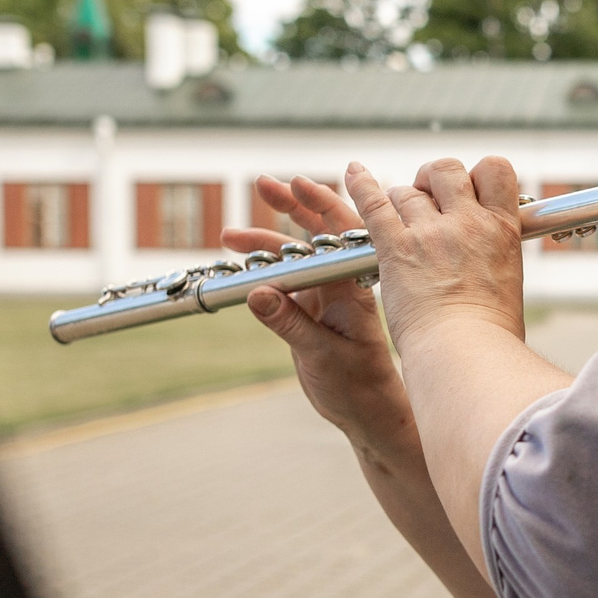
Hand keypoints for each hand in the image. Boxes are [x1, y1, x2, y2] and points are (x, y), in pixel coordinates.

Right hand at [225, 174, 411, 458]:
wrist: (367, 414)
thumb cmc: (359, 386)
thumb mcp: (321, 355)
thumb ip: (289, 324)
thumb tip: (257, 293)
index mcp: (353, 286)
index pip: (340, 233)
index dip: (320, 204)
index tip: (296, 184)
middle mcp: (340, 284)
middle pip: (316, 234)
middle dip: (291, 206)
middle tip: (263, 184)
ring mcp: (323, 296)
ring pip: (294, 258)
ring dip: (265, 244)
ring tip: (229, 236)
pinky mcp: (308, 311)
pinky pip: (283, 282)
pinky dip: (262, 271)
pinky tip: (240, 265)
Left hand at [343, 157, 527, 355]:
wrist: (467, 355)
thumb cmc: (491, 336)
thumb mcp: (510, 283)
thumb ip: (496, 257)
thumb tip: (489, 258)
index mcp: (503, 229)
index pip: (496, 170)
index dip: (479, 175)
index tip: (469, 192)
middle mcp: (467, 223)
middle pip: (447, 170)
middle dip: (434, 179)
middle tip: (429, 197)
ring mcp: (430, 234)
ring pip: (408, 191)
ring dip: (402, 200)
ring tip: (399, 218)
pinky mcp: (396, 249)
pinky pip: (374, 205)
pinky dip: (360, 185)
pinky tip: (352, 172)